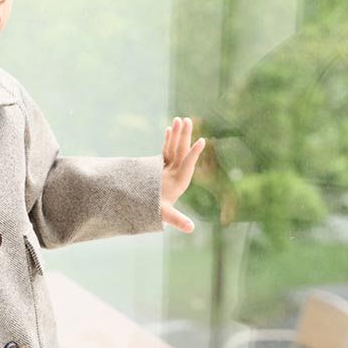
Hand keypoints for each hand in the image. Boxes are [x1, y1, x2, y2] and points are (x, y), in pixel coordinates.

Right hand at [161, 116, 205, 232]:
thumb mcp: (165, 215)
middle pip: (181, 151)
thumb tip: (191, 228)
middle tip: (187, 120)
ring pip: (174, 148)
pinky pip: (166, 150)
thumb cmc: (155, 212)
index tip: (202, 141)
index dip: (194, 154)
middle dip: (184, 136)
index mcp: (179, 182)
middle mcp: (176, 173)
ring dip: (177, 134)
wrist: (144, 209)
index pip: (187, 165)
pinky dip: (168, 140)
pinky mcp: (161, 167)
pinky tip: (170, 128)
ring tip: (181, 119)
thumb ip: (177, 220)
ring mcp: (169, 168)